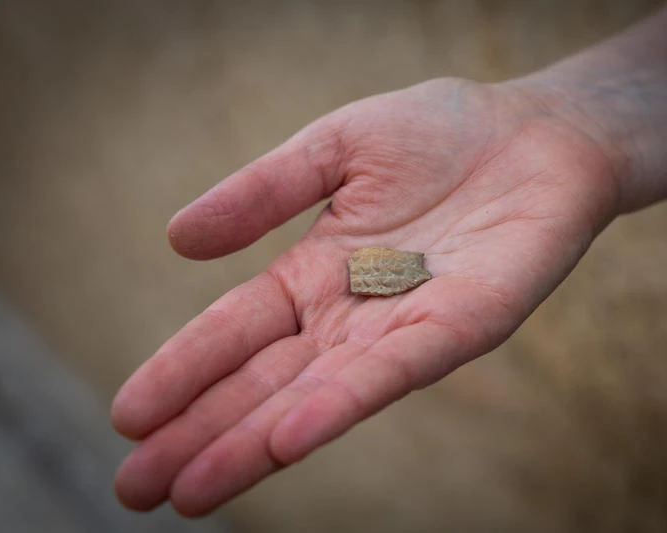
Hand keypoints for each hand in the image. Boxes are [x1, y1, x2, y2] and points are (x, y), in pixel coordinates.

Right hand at [111, 77, 619, 515]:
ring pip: (320, 393)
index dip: (183, 370)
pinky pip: (397, 369)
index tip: (128, 414)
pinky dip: (342, 402)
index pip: (236, 330)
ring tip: (192, 491)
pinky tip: (288, 437)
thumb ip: (263, 192)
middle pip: (267, 381)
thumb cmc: (440, 133)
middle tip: (136, 489)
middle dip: (203, 433)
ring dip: (255, 443)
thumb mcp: (334, 147)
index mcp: (317, 272)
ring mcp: (406, 325)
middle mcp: (354, 313)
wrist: (537, 131)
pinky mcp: (464, 324)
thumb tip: (177, 239)